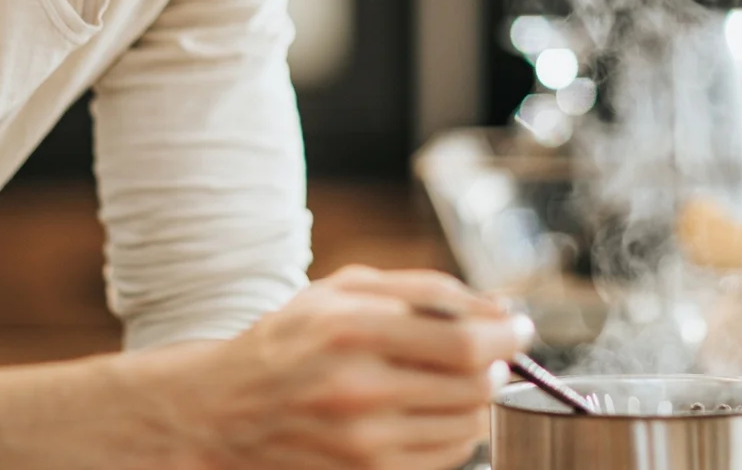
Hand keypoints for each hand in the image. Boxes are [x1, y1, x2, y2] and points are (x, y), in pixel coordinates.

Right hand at [137, 265, 528, 469]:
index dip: (507, 336)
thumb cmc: (289, 341)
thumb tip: (499, 308)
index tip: (519, 328)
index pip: (464, 342)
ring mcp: (363, 442)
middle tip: (494, 352)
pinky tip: (430, 410)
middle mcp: (358, 390)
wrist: (222, 412)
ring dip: (478, 399)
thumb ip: (425, 290)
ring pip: (468, 424)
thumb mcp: (344, 290)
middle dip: (498, 365)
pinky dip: (455, 431)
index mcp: (352, 331)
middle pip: (475, 385)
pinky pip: (446, 456)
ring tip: (453, 379)